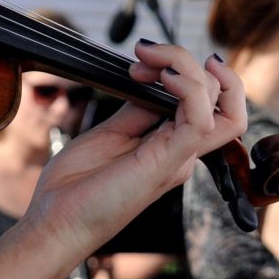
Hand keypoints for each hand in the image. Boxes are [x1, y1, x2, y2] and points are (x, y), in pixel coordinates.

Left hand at [28, 42, 245, 271]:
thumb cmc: (76, 187)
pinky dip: (189, 89)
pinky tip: (163, 77)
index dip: (184, 69)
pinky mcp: (167, 163)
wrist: (54, 223)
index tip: (146, 57)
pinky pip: (201, 120)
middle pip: (224, 101)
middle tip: (143, 55)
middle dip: (188, 61)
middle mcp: (181, 153)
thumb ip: (136, 110)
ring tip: (147, 58)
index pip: (209, 103)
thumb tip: (153, 82)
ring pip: (222, 106)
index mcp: (170, 146)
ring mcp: (178, 158)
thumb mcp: (109, 134)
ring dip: (187, 67)